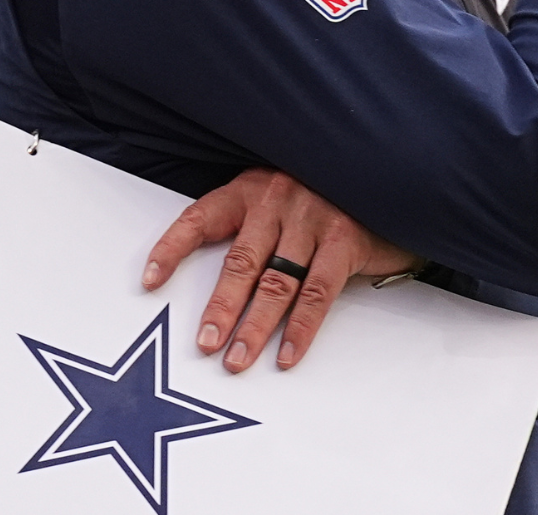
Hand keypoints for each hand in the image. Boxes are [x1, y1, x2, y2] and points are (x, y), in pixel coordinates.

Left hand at [142, 168, 418, 372]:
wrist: (388, 179)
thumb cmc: (324, 195)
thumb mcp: (278, 199)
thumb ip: (249, 229)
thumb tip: (215, 283)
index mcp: (249, 188)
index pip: (199, 219)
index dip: (171, 249)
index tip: (149, 281)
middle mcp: (276, 199)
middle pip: (240, 262)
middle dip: (219, 308)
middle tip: (203, 343)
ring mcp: (312, 218)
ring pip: (275, 283)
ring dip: (254, 327)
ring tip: (237, 358)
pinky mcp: (345, 240)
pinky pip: (317, 293)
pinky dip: (301, 329)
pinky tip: (287, 354)